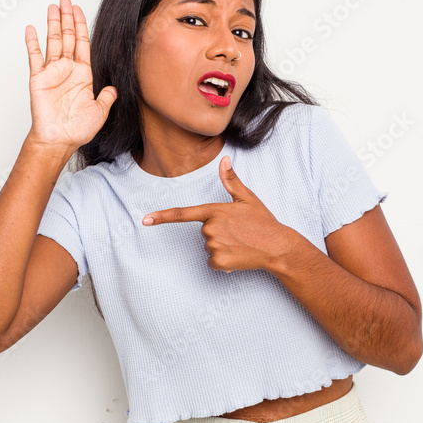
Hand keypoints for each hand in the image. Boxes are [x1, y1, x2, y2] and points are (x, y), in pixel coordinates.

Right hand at [24, 0, 116, 152]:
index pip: (82, 44)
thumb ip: (106, 98)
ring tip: (53, 7)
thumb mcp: (99, 112)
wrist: (59, 139)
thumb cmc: (76, 129)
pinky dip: (32, 42)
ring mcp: (52, 72)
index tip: (78, 10)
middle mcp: (67, 70)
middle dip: (67, 18)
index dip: (81, 26)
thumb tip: (114, 89)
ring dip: (53, 24)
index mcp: (83, 75)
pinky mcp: (38, 78)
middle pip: (68, 37)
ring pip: (53, 41)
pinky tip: (31, 28)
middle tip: (65, 0)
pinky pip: (34, 57)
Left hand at [142, 156, 294, 272]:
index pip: (183, 214)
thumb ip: (231, 181)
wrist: (278, 247)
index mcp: (215, 211)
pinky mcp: (218, 261)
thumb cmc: (263, 222)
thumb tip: (224, 160)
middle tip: (239, 232)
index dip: (162, 217)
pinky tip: (239, 255)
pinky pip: (213, 262)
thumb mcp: (248, 199)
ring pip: (209, 247)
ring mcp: (214, 245)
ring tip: (241, 244)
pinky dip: (224, 261)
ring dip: (222, 247)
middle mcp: (211, 228)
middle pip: (204, 232)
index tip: (145, 220)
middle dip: (218, 233)